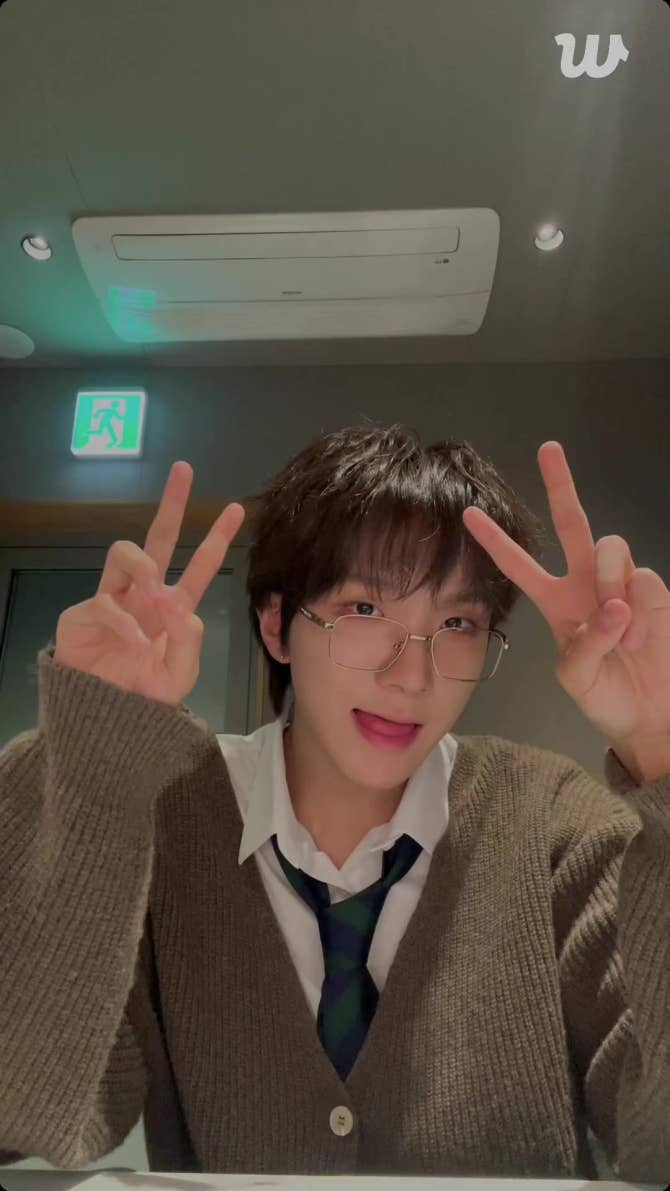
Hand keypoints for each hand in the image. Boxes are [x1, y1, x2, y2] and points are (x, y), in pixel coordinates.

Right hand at [54, 462, 244, 705]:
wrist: (108, 723)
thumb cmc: (145, 699)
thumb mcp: (181, 674)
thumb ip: (188, 638)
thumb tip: (174, 598)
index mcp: (173, 608)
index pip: (199, 567)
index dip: (217, 539)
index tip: (237, 509)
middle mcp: (144, 596)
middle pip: (158, 539)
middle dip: (172, 505)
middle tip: (184, 471)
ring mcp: (113, 600)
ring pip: (124, 553)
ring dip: (144, 567)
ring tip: (153, 594)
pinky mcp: (83, 614)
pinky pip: (106, 602)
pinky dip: (124, 622)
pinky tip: (135, 641)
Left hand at [462, 441, 669, 757]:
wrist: (651, 715)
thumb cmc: (607, 699)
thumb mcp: (577, 679)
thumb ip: (585, 645)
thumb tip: (612, 607)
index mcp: (555, 603)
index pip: (519, 565)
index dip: (495, 541)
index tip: (468, 513)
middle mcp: (586, 584)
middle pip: (573, 523)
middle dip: (559, 485)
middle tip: (548, 450)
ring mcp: (621, 584)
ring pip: (609, 548)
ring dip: (609, 582)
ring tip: (621, 630)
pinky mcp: (653, 592)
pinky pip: (642, 577)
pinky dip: (639, 608)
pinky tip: (642, 637)